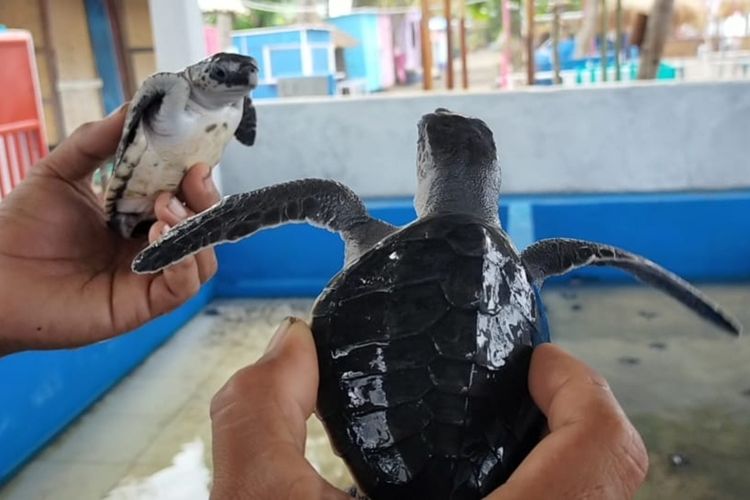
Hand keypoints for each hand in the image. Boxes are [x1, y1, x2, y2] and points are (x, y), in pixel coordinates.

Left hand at [0, 105, 219, 354]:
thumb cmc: (19, 227)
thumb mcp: (60, 172)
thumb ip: (97, 140)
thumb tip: (134, 104)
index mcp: (136, 219)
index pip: (184, 198)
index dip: (195, 178)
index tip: (195, 156)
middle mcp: (148, 249)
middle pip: (204, 227)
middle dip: (206, 199)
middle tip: (192, 177)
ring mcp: (148, 277)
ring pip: (203, 257)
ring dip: (195, 229)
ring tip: (165, 208)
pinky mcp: (143, 304)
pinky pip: (185, 285)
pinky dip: (185, 260)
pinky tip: (158, 237)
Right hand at [210, 323, 647, 498]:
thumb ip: (261, 416)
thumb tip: (291, 349)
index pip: (602, 454)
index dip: (580, 388)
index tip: (536, 364)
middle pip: (607, 485)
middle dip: (567, 426)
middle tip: (512, 397)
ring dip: (556, 472)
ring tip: (494, 446)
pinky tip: (473, 498)